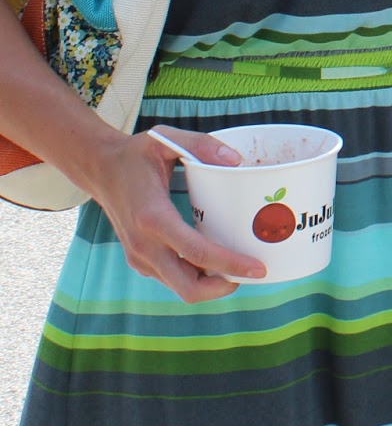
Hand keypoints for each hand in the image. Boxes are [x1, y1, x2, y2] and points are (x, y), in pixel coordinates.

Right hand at [90, 125, 267, 300]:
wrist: (99, 170)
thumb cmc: (136, 154)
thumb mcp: (166, 139)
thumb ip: (201, 144)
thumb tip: (236, 161)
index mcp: (153, 217)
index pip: (195, 252)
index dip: (229, 264)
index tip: (257, 267)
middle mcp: (144, 245)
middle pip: (188, 286)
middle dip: (224, 286)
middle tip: (254, 271)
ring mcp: (139, 257)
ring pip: (180, 287)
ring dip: (211, 284)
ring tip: (241, 266)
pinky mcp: (139, 260)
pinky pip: (172, 277)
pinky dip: (196, 275)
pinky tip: (217, 259)